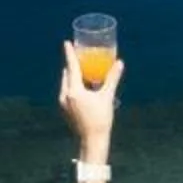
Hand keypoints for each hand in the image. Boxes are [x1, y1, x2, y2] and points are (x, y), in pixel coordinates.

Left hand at [57, 43, 122, 158]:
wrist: (92, 140)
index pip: (71, 67)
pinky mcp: (65, 109)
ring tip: (81, 69)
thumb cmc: (100, 118)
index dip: (69, 54)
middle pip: (67, 74)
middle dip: (72, 64)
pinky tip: (82, 86)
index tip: (66, 42)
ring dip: (73, 75)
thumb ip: (112, 78)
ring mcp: (63, 103)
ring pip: (66, 83)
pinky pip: (67, 91)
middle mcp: (65, 95)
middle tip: (78, 55)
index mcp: (74, 91)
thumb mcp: (107, 96)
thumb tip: (119, 63)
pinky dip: (73, 85)